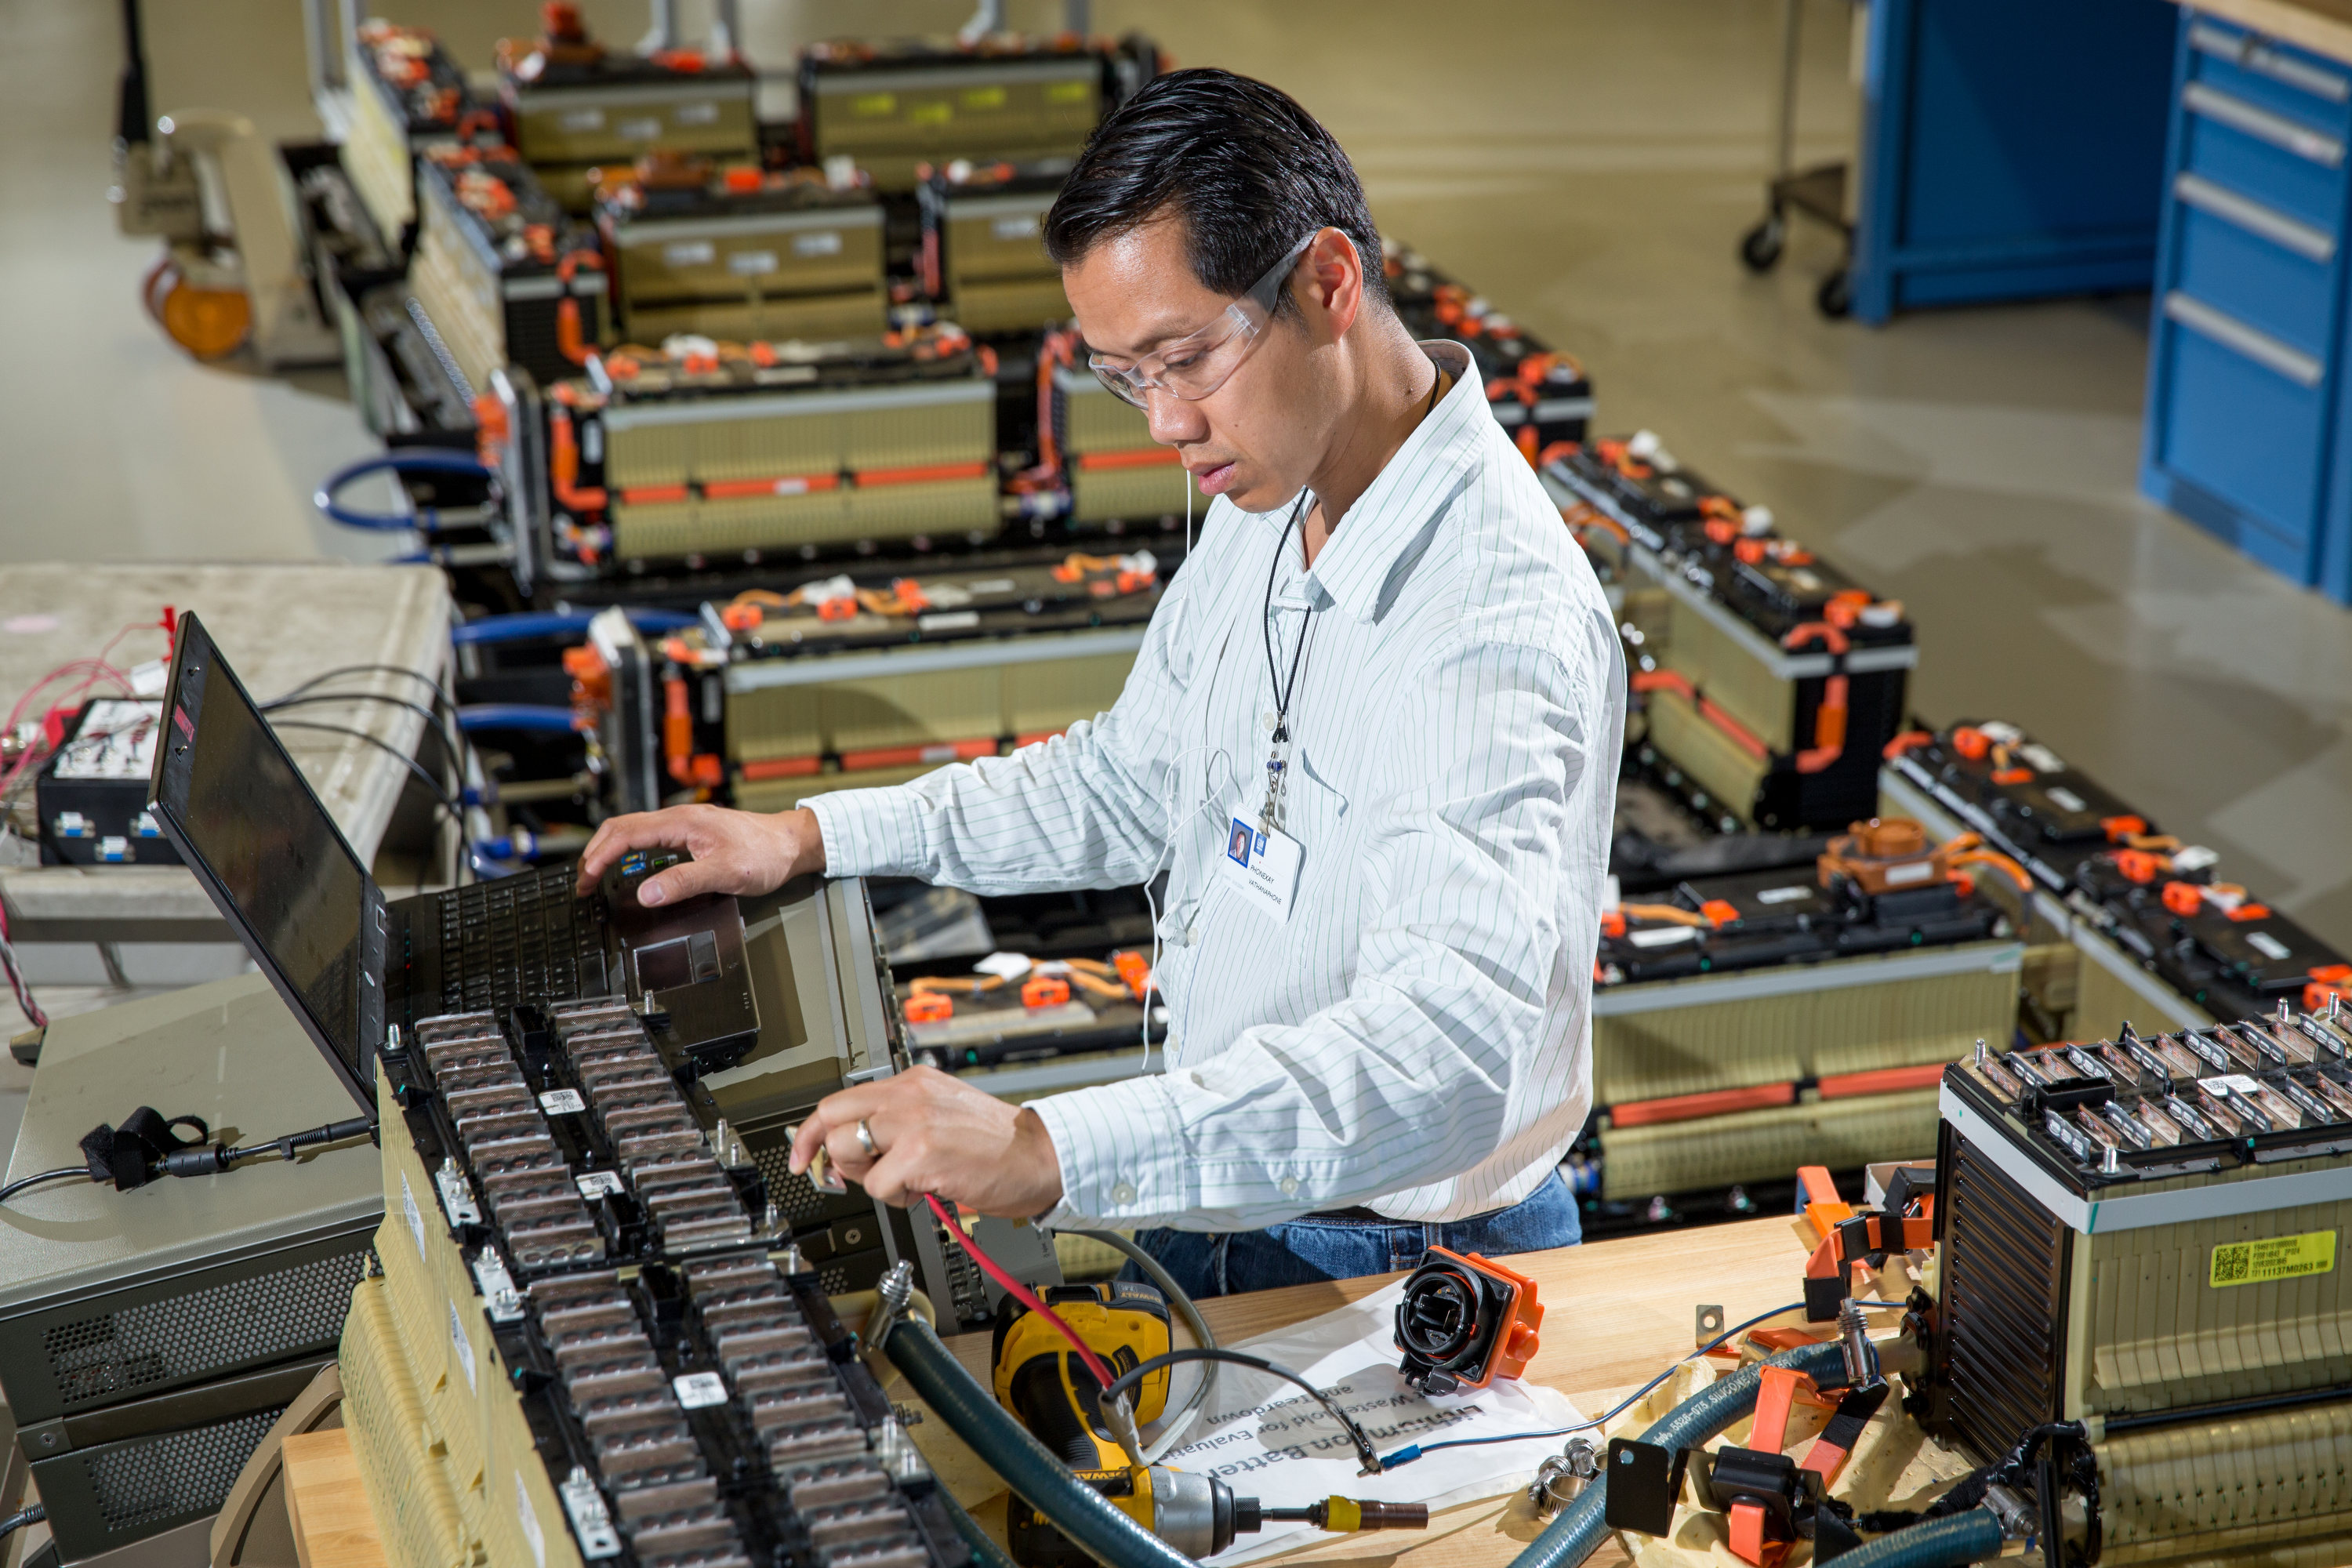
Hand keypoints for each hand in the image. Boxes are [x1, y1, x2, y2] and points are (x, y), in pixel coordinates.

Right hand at [574, 804, 824, 905]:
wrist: (791, 844)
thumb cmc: (766, 853)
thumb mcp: (725, 873)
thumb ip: (684, 883)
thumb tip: (647, 894)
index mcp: (681, 822)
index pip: (625, 834)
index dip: (600, 857)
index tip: (586, 880)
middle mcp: (679, 819)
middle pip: (621, 828)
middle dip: (595, 853)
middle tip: (582, 882)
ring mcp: (684, 825)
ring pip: (633, 832)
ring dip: (609, 852)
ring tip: (595, 875)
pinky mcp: (690, 833)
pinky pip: (648, 838)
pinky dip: (627, 852)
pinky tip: (627, 867)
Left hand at [788, 1065, 1065, 1218]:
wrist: (1041, 1157)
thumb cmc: (996, 1146)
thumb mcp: (941, 1115)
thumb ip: (897, 1123)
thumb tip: (849, 1152)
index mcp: (913, 1082)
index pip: (839, 1100)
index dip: (811, 1133)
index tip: (801, 1158)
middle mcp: (909, 1094)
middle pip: (832, 1118)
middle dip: (836, 1155)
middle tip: (860, 1174)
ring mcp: (914, 1121)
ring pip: (850, 1152)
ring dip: (874, 1178)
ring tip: (911, 1178)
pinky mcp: (922, 1152)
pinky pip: (879, 1186)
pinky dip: (899, 1197)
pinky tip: (928, 1188)